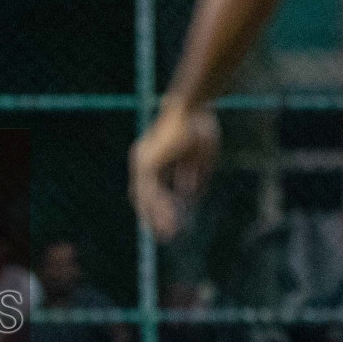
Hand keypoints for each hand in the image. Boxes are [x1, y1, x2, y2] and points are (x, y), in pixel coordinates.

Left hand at [129, 103, 219, 239]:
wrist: (193, 105)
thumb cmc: (199, 124)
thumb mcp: (199, 154)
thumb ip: (192, 174)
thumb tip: (189, 194)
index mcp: (152, 158)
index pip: (149, 190)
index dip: (158, 207)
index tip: (168, 222)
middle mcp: (144, 161)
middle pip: (143, 198)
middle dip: (155, 218)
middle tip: (166, 236)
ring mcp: (144, 162)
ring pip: (147, 198)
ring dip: (159, 217)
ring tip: (171, 234)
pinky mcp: (149, 164)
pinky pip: (153, 192)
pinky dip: (161, 208)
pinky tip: (171, 220)